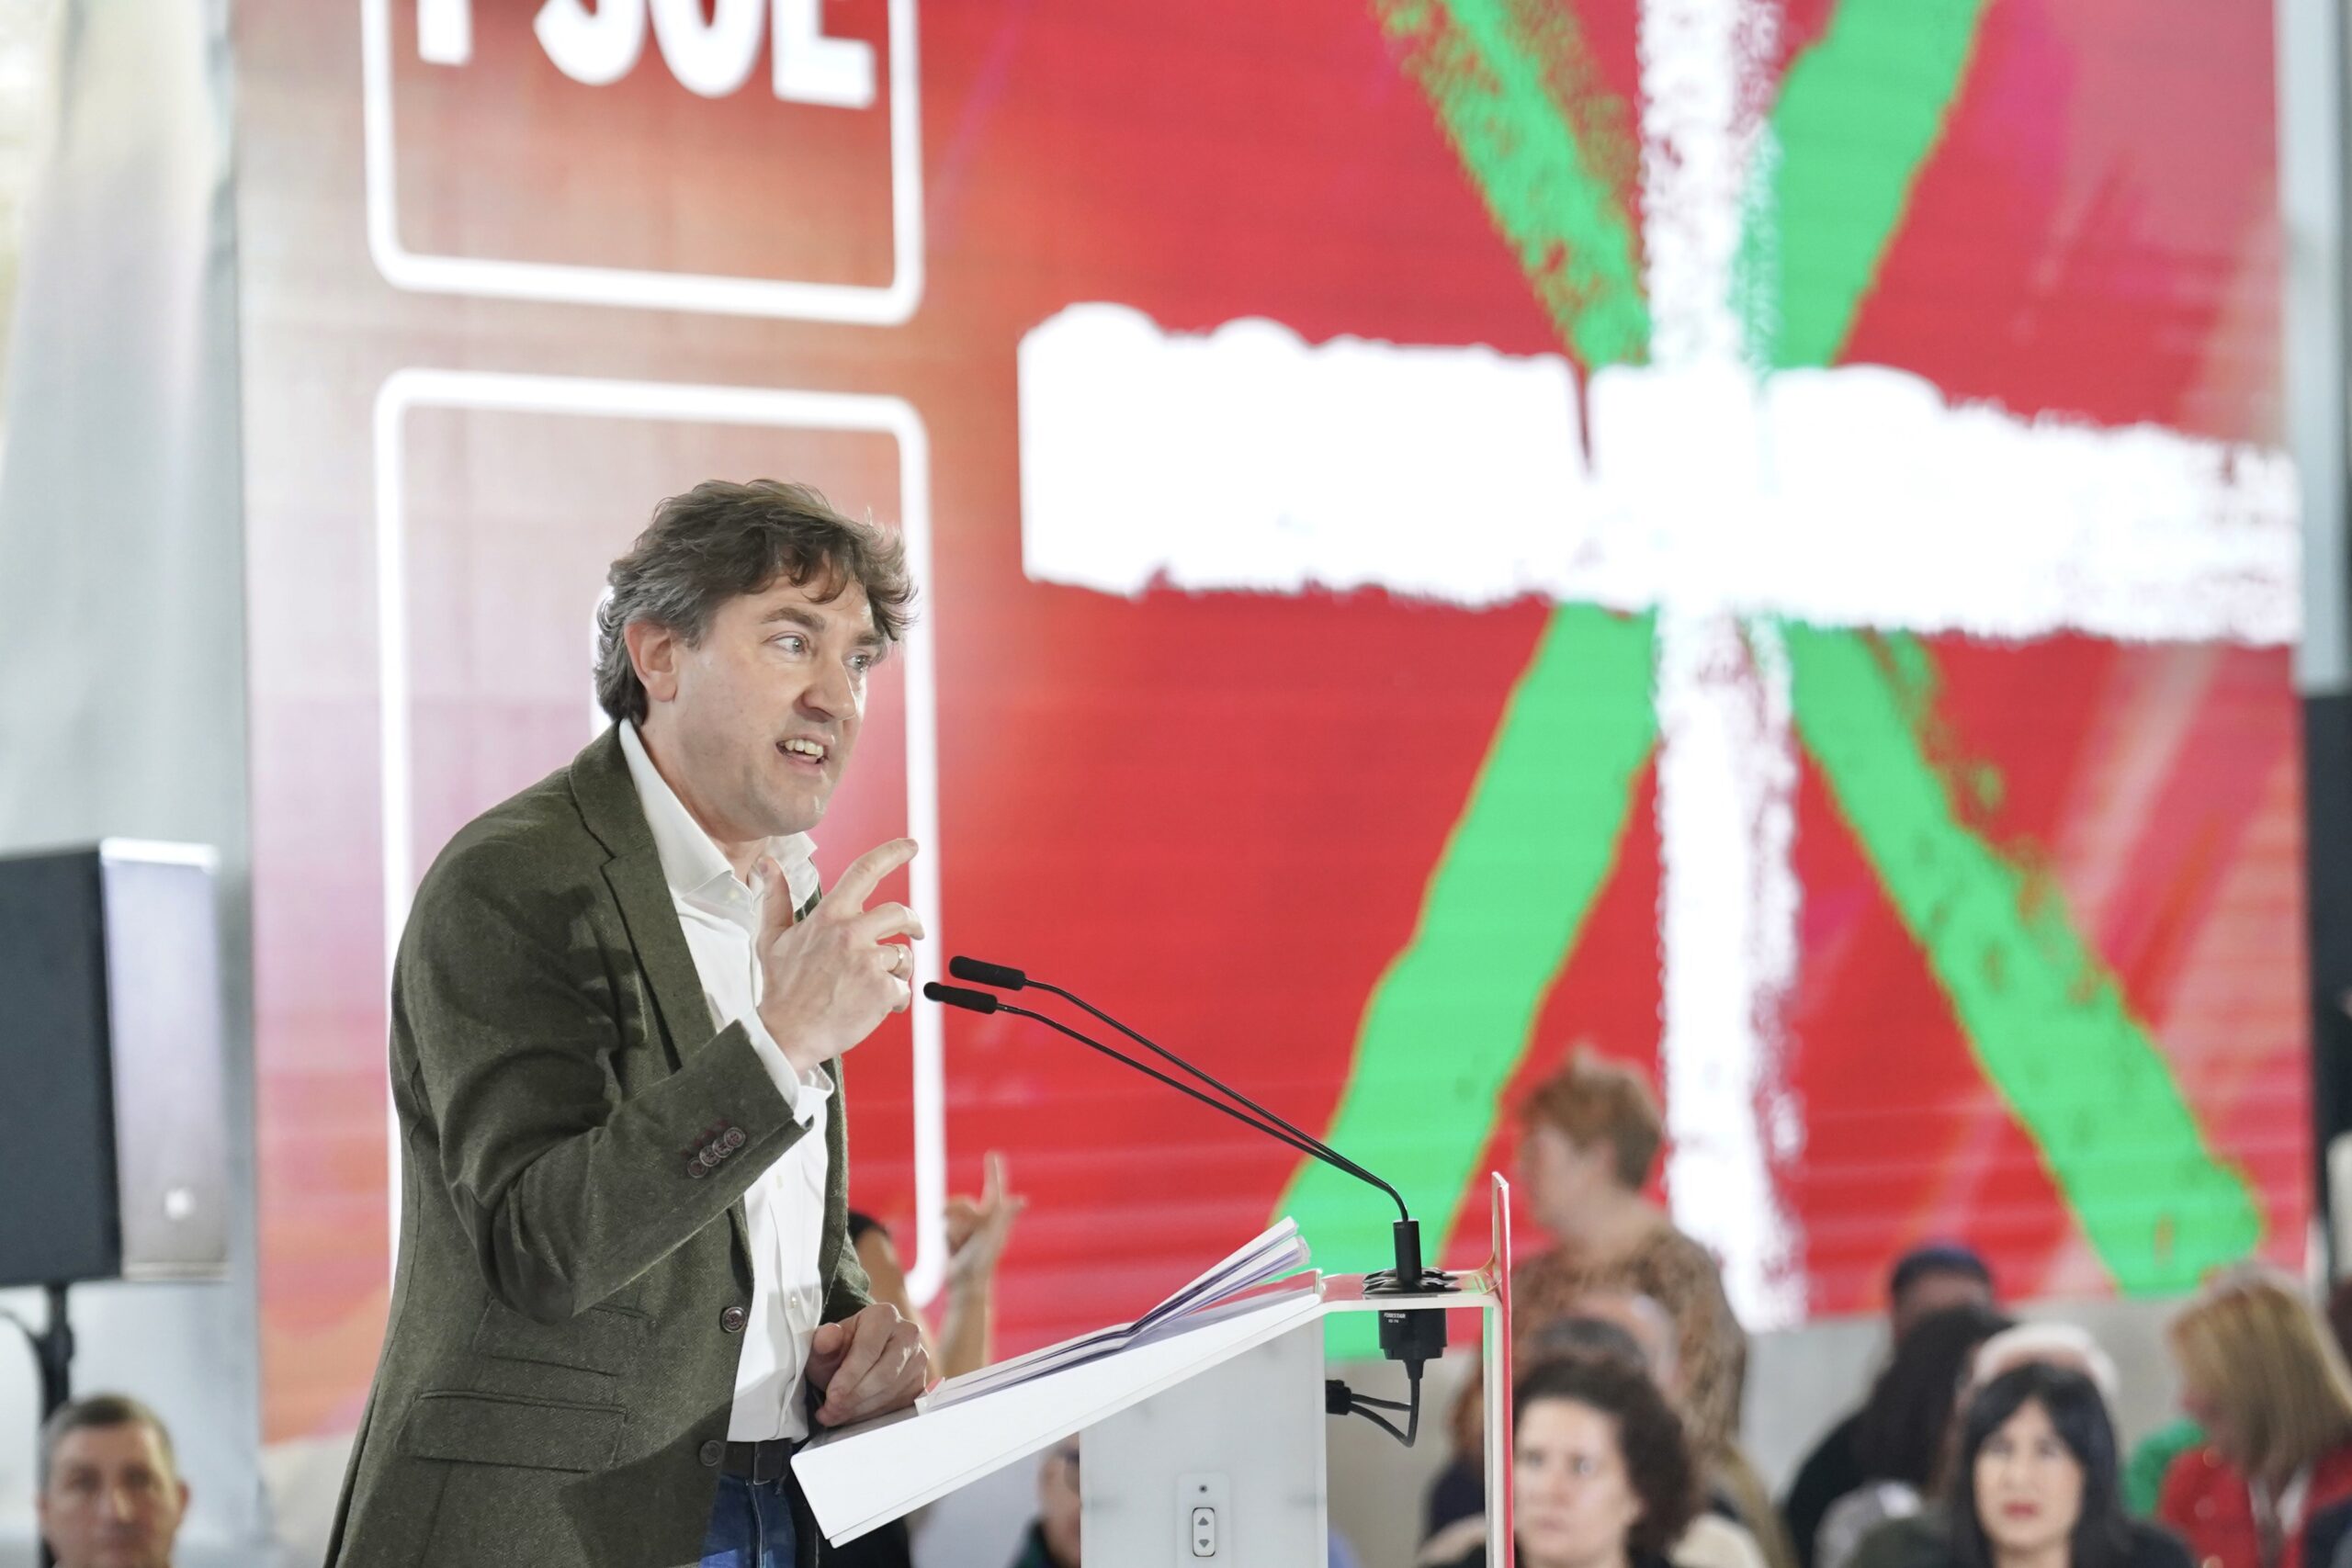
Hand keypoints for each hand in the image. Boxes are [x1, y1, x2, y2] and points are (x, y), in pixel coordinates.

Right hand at [755, 839, 922, 1076]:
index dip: (893, 853)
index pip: (865, 871)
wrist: (787, 1034)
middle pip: (900, 913)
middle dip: (913, 922)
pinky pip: (904, 988)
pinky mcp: (882, 989)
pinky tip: (874, 1008)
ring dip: (896, 970)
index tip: (912, 845)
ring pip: (903, 954)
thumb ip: (774, 897)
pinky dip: (895, 1000)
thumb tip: (766, 863)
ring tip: (874, 986)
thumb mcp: (772, 937)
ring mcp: (869, 961)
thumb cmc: (781, 989)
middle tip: (917, 931)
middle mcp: (852, 932)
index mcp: (829, 916)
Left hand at [806, 1302, 927, 1426]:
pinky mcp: (921, 1383)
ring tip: (837, 1413)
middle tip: (832, 1410)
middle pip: (884, 1374)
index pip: (868, 1350)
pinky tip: (854, 1414)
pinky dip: (873, 1414)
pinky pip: (899, 1405)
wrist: (858, 1357)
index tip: (832, 1396)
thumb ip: (824, 1341)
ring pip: (891, 1392)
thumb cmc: (840, 1349)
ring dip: (861, 1409)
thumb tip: (829, 1335)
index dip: (849, 1376)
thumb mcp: (825, 1344)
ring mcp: (919, 1359)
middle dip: (854, 1397)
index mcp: (885, 1316)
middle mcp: (908, 1334)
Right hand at [944, 1151, 1025, 1288]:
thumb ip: (1003, 1216)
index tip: (993, 1154)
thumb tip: (1022, 1200)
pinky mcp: (955, 1236)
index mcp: (995, 1216)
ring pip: (952, 1214)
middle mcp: (983, 1219)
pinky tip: (953, 1250)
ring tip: (959, 1245)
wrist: (965, 1283)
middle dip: (956, 1211)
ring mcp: (968, 1228)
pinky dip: (948, 1236)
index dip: (994, 1171)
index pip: (995, 1188)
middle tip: (955, 1226)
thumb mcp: (993, 1236)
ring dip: (952, 1229)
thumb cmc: (982, 1261)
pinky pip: (946, 1226)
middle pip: (963, 1202)